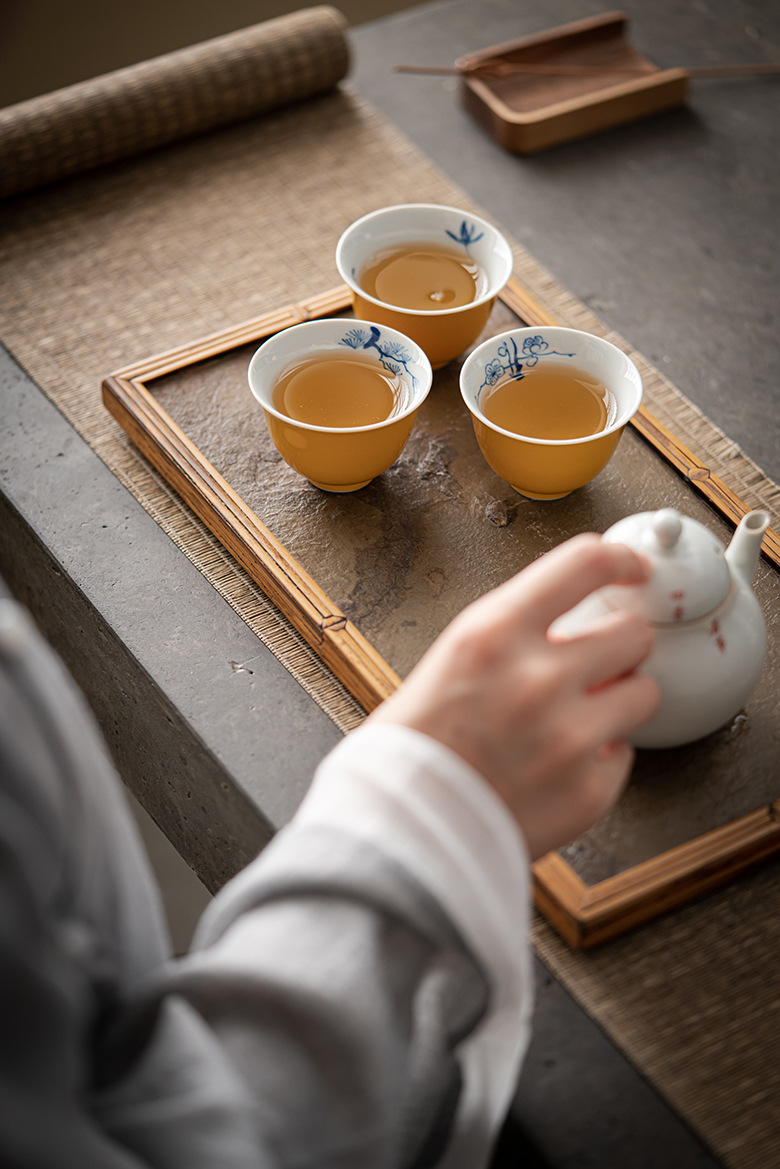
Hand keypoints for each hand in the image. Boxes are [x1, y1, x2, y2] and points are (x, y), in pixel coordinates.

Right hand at [369, 535, 659, 858]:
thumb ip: (517, 632)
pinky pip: (624, 755)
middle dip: (621, 645)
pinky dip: (599, 758)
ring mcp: (570, 737)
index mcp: (495, 633)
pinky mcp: (589, 790)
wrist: (401, 828)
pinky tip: (558, 765)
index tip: (633, 567)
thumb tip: (576, 619)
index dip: (621, 560)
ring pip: (645, 692)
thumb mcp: (453, 656)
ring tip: (577, 718)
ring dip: (620, 700)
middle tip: (599, 663)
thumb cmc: (415, 745)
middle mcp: (538, 678)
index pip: (586, 563)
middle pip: (633, 633)